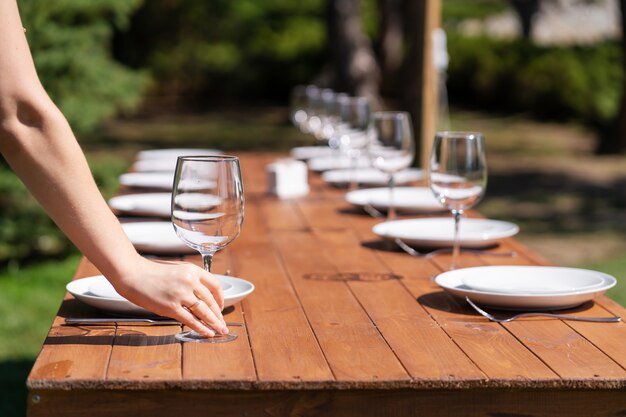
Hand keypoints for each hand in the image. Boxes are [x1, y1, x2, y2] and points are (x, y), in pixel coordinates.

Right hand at [111, 256, 227, 336]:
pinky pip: (191, 320)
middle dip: (218, 315)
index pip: (215, 285)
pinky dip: (201, 328)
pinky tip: (207, 333)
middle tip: (223, 324)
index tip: (221, 307)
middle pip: (210, 301)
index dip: (221, 298)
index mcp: (193, 270)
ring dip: (214, 323)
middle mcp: (190, 281)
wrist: (133, 274)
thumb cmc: (153, 273)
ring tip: (220, 330)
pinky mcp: (171, 306)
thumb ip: (191, 281)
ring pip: (204, 312)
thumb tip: (203, 298)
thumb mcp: (178, 270)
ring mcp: (181, 294)